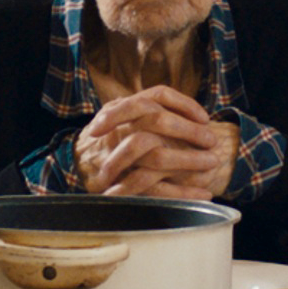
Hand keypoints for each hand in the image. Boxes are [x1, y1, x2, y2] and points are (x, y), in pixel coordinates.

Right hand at [73, 87, 232, 199]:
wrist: (75, 164)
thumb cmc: (107, 138)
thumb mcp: (121, 115)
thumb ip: (147, 111)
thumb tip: (193, 116)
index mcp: (121, 108)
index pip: (157, 95)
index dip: (183, 104)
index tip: (205, 117)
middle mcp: (118, 127)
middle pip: (157, 121)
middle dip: (189, 131)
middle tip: (212, 140)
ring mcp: (116, 155)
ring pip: (156, 156)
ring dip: (189, 161)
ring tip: (212, 164)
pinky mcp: (118, 183)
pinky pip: (155, 188)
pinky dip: (182, 192)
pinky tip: (204, 193)